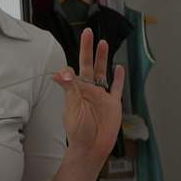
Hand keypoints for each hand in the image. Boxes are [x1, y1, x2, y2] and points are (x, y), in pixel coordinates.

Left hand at [52, 28, 124, 162]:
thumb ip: (69, 88)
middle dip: (88, 49)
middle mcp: (88, 90)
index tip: (65, 68)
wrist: (91, 148)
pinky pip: (116, 88)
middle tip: (88, 32)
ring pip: (102, 72)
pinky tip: (119, 67)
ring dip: (103, 58)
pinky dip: (118, 78)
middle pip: (89, 65)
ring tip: (103, 43)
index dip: (69, 67)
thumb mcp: (72, 107)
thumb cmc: (78, 130)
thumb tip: (61, 72)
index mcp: (76, 90)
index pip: (73, 71)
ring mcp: (101, 96)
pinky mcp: (113, 104)